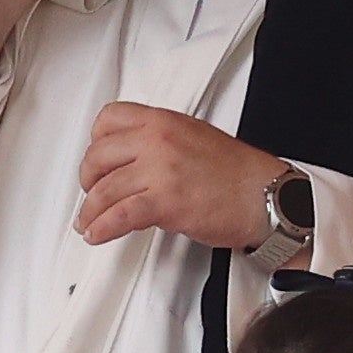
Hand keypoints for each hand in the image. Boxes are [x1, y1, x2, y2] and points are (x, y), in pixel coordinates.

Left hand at [74, 102, 290, 251]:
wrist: (265, 197)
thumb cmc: (237, 173)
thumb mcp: (194, 136)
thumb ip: (160, 140)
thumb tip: (133, 157)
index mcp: (163, 121)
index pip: (109, 119)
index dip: (95, 142)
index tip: (97, 159)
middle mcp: (158, 140)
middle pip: (98, 156)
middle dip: (88, 180)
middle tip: (91, 193)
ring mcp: (160, 170)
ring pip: (104, 190)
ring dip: (90, 211)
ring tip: (89, 222)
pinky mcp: (165, 202)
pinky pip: (119, 215)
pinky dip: (101, 228)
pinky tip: (97, 233)